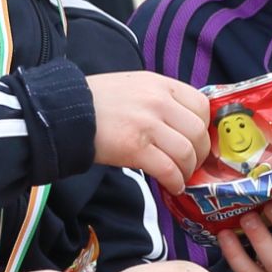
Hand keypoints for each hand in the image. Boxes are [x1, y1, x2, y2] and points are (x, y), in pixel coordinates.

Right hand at [86, 71, 209, 194]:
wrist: (66, 111)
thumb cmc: (99, 101)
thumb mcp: (136, 85)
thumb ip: (161, 98)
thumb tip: (184, 124)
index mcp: (161, 84)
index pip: (201, 105)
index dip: (204, 127)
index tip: (199, 140)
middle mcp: (158, 101)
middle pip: (198, 132)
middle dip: (200, 154)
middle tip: (192, 164)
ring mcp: (148, 124)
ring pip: (186, 152)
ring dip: (188, 170)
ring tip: (180, 177)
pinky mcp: (135, 148)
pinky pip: (168, 169)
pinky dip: (175, 182)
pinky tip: (172, 186)